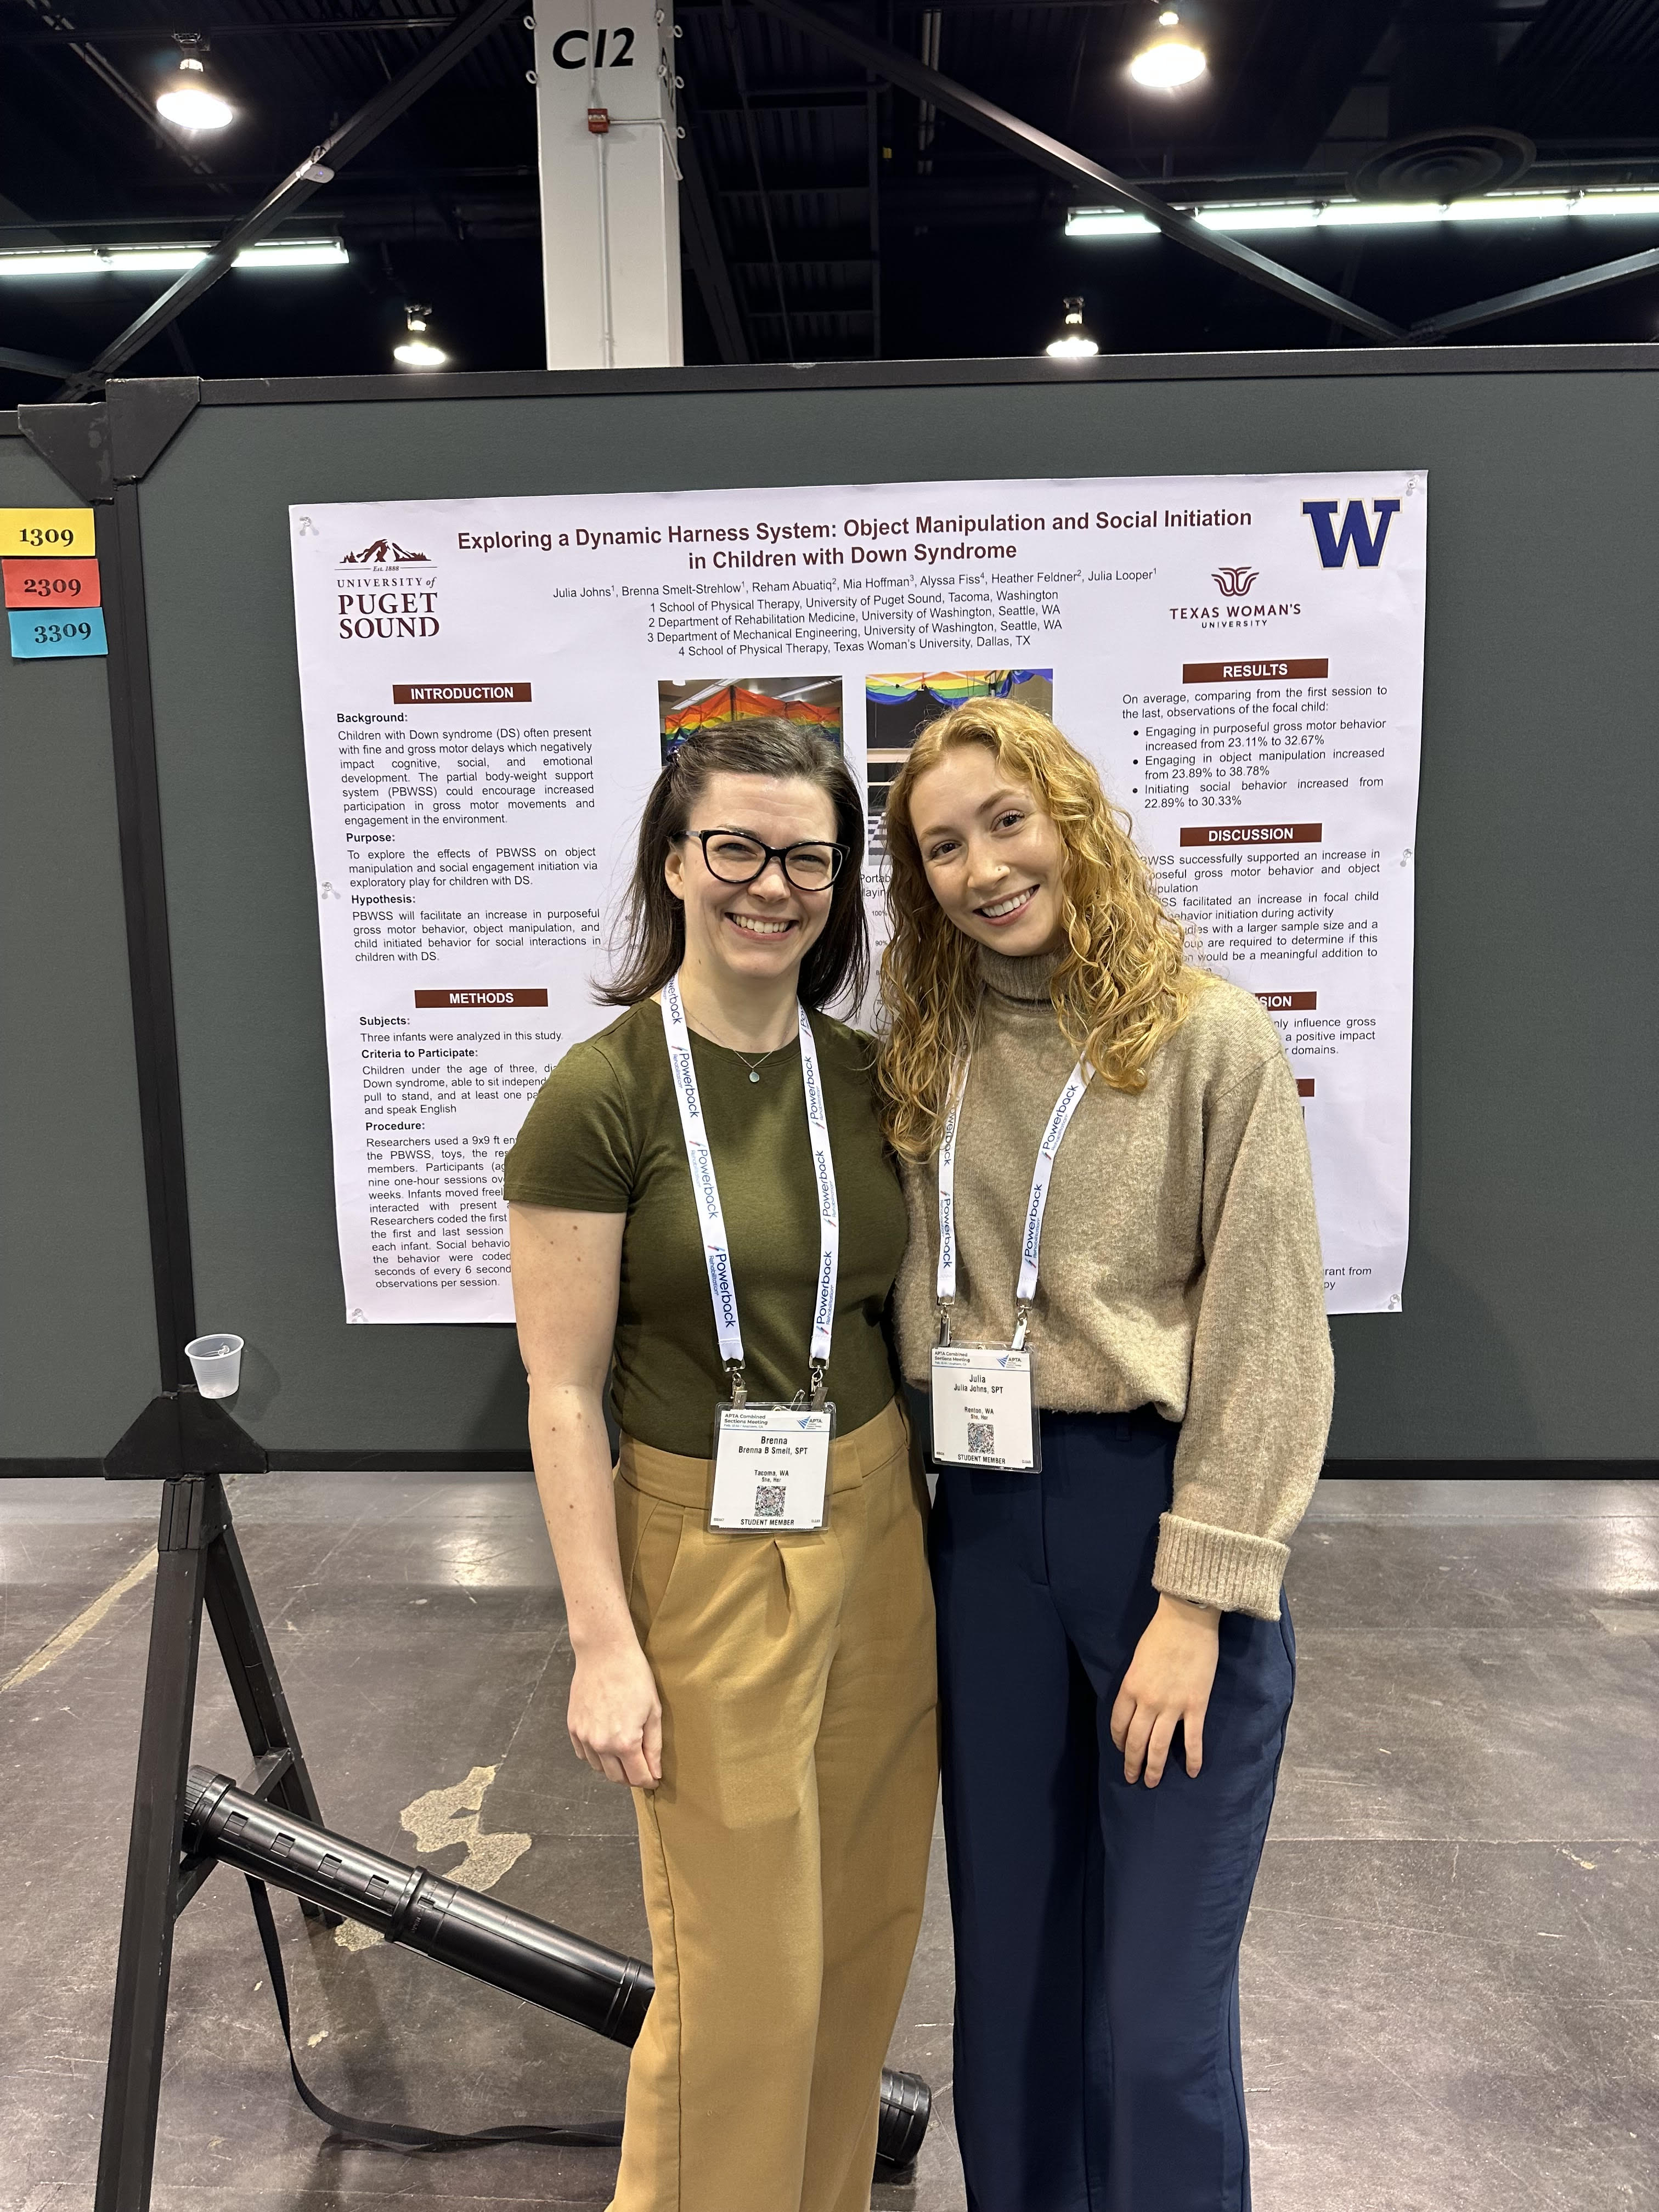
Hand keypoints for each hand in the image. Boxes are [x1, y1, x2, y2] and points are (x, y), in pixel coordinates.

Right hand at [568, 1636, 662, 1787]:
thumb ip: (654, 1746)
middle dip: (631, 1777)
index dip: (649, 1780)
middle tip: (641, 1767)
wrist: (604, 1652)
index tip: (654, 1778)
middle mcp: (601, 1745)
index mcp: (625, 1743)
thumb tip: (655, 1772)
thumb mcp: (653, 1711)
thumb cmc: (634, 1677)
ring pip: (599, 1768)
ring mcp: (584, 1737)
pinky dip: (596, 1755)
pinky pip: (584, 1754)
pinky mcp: (573, 1727)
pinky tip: (606, 1743)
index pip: (637, 1777)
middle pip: (616, 1778)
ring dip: (613, 1767)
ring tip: (624, 1753)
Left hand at [1109, 1594, 1220, 1786]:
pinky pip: (1192, 1739)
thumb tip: (1137, 1703)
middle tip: (1132, 1778)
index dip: (1119, 1741)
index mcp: (1130, 1688)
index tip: (1121, 1750)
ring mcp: (1172, 1706)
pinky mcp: (1196, 1706)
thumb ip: (1136, 1684)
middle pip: (1136, 1741)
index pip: (1119, 1724)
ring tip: (1152, 1782)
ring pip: (1160, 1746)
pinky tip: (1193, 1773)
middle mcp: (1147, 1702)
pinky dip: (1193, 1758)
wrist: (1187, 1620)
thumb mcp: (1138, 1659)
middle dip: (1132, 1763)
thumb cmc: (1160, 1634)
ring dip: (1155, 1768)